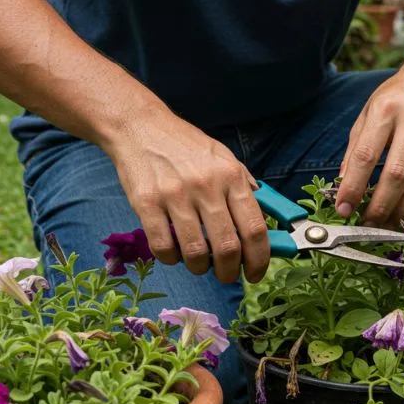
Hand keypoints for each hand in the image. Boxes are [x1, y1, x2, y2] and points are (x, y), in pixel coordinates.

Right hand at [105, 111, 269, 283]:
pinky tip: (175, 252)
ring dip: (200, 268)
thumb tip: (263, 222)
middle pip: (228, 246)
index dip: (259, 259)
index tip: (256, 273)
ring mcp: (175, 195)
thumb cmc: (185, 146)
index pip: (254, 228)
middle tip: (227, 275)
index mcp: (231, 176)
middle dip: (230, 272)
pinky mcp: (146, 203)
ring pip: (195, 252)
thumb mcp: (223, 158)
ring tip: (200, 264)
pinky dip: (172, 258)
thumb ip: (243, 187)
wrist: (140, 127)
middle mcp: (206, 186)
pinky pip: (163, 246)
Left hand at [336, 52, 403, 225]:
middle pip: (397, 174)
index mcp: (386, 109)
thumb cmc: (397, 97)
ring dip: (402, 211)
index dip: (353, 187)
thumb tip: (343, 185)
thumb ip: (355, 148)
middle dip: (379, 206)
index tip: (343, 208)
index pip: (366, 155)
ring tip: (387, 223)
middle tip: (366, 224)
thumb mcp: (368, 112)